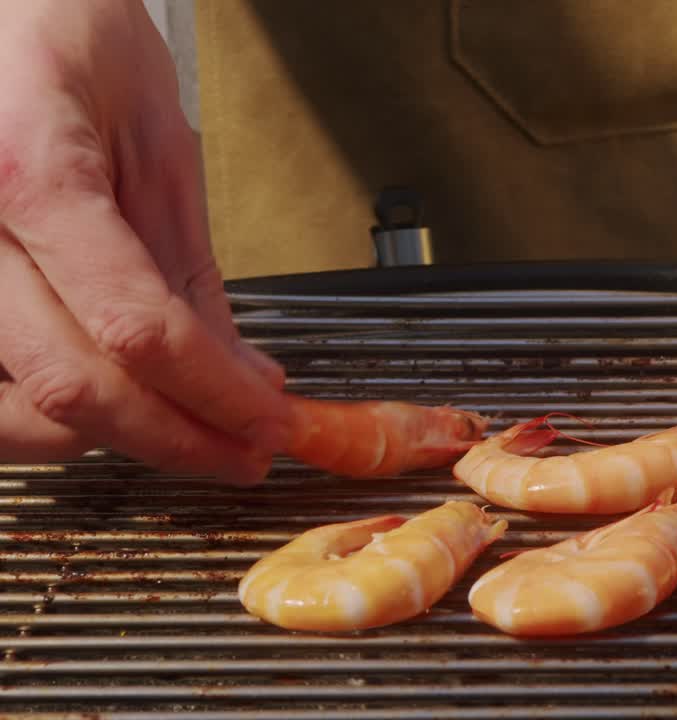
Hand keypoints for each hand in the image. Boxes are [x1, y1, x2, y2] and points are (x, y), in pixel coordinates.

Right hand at [0, 0, 291, 484]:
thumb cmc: (64, 34)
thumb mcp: (157, 141)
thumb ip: (186, 268)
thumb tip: (239, 373)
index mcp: (29, 170)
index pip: (135, 327)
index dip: (215, 397)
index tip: (270, 424)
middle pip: (70, 383)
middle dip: (176, 438)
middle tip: (244, 452)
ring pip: (6, 410)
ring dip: (103, 441)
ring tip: (181, 432)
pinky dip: (42, 417)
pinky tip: (102, 410)